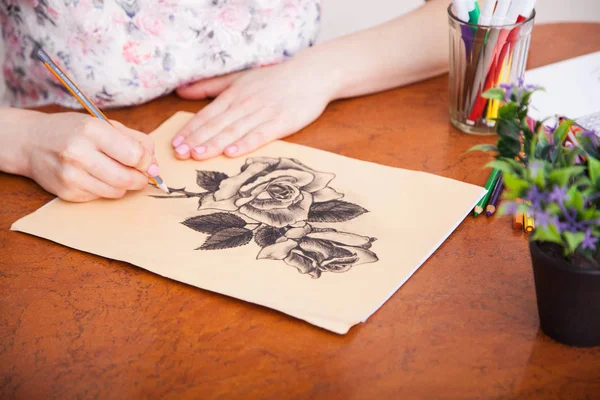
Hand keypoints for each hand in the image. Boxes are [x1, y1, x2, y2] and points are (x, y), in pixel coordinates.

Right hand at [21, 112, 157, 201]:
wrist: (32, 142)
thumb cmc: (73, 131)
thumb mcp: (104, 124)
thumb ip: (135, 140)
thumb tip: (154, 163)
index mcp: (92, 130)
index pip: (134, 155)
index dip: (148, 162)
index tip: (149, 163)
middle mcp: (79, 153)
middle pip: (127, 178)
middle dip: (141, 179)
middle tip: (141, 175)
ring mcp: (71, 175)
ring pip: (116, 192)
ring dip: (125, 186)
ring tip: (118, 173)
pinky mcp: (67, 192)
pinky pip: (100, 197)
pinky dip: (106, 190)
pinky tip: (97, 177)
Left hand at [171, 52, 339, 159]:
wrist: (312, 74)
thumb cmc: (274, 78)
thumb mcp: (239, 78)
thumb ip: (210, 86)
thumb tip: (181, 91)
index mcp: (233, 94)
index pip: (206, 115)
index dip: (190, 130)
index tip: (174, 144)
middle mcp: (245, 103)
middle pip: (216, 124)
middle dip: (196, 139)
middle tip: (179, 155)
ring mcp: (263, 112)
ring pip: (234, 130)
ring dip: (215, 143)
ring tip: (197, 155)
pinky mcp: (281, 121)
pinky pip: (261, 134)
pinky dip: (246, 143)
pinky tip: (233, 153)